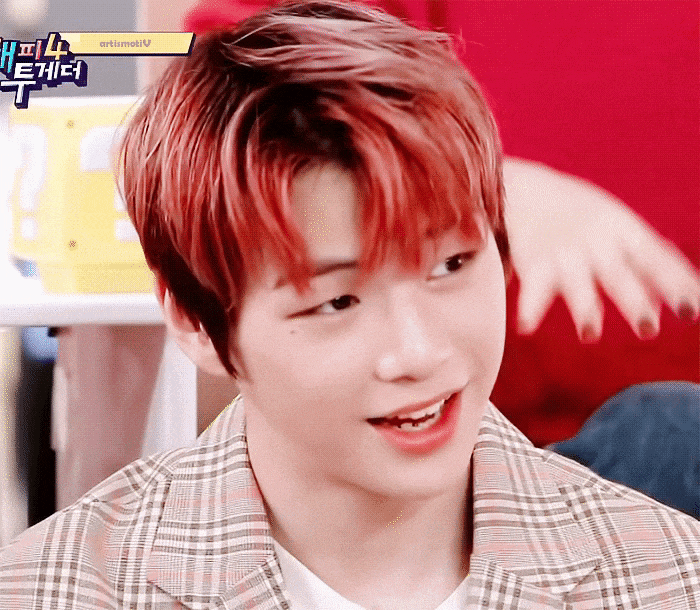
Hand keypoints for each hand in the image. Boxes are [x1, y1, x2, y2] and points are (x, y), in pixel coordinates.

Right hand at [503, 158, 699, 340]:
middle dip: (632, 302)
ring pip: (576, 283)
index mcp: (624, 230)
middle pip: (617, 275)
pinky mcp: (534, 264)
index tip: (690, 312)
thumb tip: (680, 300)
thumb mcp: (621, 229)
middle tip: (648, 330)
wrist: (526, 190)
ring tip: (590, 335)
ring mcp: (564, 253)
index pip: (655, 259)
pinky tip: (526, 327)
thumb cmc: (584, 216)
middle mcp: (596, 242)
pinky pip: (532, 288)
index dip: (674, 284)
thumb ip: (650, 261)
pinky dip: (530, 307)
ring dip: (583, 308)